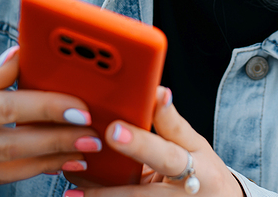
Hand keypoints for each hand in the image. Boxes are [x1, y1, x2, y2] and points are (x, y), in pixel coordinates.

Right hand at [0, 39, 103, 185]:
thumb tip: (27, 61)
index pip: (7, 111)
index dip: (48, 110)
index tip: (82, 108)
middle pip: (10, 148)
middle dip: (57, 143)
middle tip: (94, 138)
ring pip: (1, 172)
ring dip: (45, 164)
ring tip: (80, 154)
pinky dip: (19, 172)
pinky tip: (46, 162)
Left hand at [65, 87, 243, 196]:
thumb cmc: (205, 170)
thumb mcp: (195, 143)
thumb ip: (171, 122)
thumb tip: (157, 91)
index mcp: (195, 169)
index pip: (165, 155)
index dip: (139, 143)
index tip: (113, 130)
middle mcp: (179, 195)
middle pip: (139, 194)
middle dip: (107, 189)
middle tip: (75, 176)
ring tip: (71, 190)